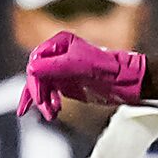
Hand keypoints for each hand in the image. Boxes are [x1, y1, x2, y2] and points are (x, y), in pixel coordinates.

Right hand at [17, 31, 146, 121]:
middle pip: (36, 74)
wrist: (125, 83)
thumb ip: (54, 66)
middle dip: (38, 93)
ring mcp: (61, 70)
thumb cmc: (108, 69)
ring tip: (51, 114)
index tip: (39, 95)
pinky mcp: (66, 84)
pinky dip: (49, 104)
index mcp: (60, 43)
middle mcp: (58, 55)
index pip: (36, 59)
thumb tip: (31, 68)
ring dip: (43, 102)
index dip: (35, 78)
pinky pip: (50, 94)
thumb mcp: (80, 66)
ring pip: (41, 86)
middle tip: (44, 108)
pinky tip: (55, 111)